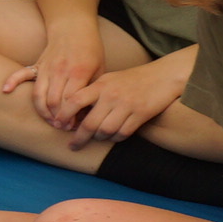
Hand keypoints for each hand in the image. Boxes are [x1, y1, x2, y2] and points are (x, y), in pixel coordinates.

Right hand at [2, 28, 103, 130]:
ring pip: (38, 95)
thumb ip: (92, 90)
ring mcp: (46, 68)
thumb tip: (87, 113)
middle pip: (54, 102)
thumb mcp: (99, 70)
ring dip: (42, 111)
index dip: (71, 116)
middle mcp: (60, 72)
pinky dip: (12, 82)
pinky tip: (5, 91)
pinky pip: (21, 74)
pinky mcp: (37, 65)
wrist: (74, 28)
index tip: (74, 126)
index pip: (71, 101)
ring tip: (50, 120)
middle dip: (57, 118)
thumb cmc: (90, 51)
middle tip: (62, 127)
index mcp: (78, 73)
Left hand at [51, 60, 183, 145]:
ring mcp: (127, 105)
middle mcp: (111, 95)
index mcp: (100, 85)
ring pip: (105, 131)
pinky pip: (122, 133)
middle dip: (79, 138)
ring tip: (96, 138)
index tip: (58, 125)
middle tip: (73, 145)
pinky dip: (115, 138)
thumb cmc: (132, 79)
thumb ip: (92, 93)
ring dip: (98, 138)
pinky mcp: (141, 114)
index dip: (63, 115)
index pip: (74, 100)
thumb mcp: (109, 80)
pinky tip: (113, 136)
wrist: (164, 76)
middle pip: (89, 123)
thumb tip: (71, 112)